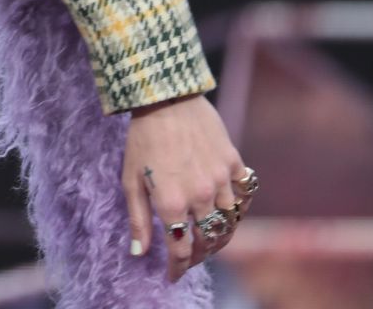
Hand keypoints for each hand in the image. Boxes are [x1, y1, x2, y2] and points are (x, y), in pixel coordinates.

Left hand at [122, 93, 248, 281]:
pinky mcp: (234, 163)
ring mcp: (221, 180)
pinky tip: (227, 210)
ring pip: (229, 222)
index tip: (173, 275)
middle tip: (188, 257)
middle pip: (208, 241)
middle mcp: (200, 196)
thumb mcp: (130, 179)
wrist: (165, 98)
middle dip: (198, 255)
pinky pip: (243, 196)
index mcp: (171, 202)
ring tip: (207, 237)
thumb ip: (137, 218)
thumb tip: (139, 252)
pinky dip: (238, 208)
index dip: (178, 268)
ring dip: (219, 235)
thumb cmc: (142, 138)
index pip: (181, 250)